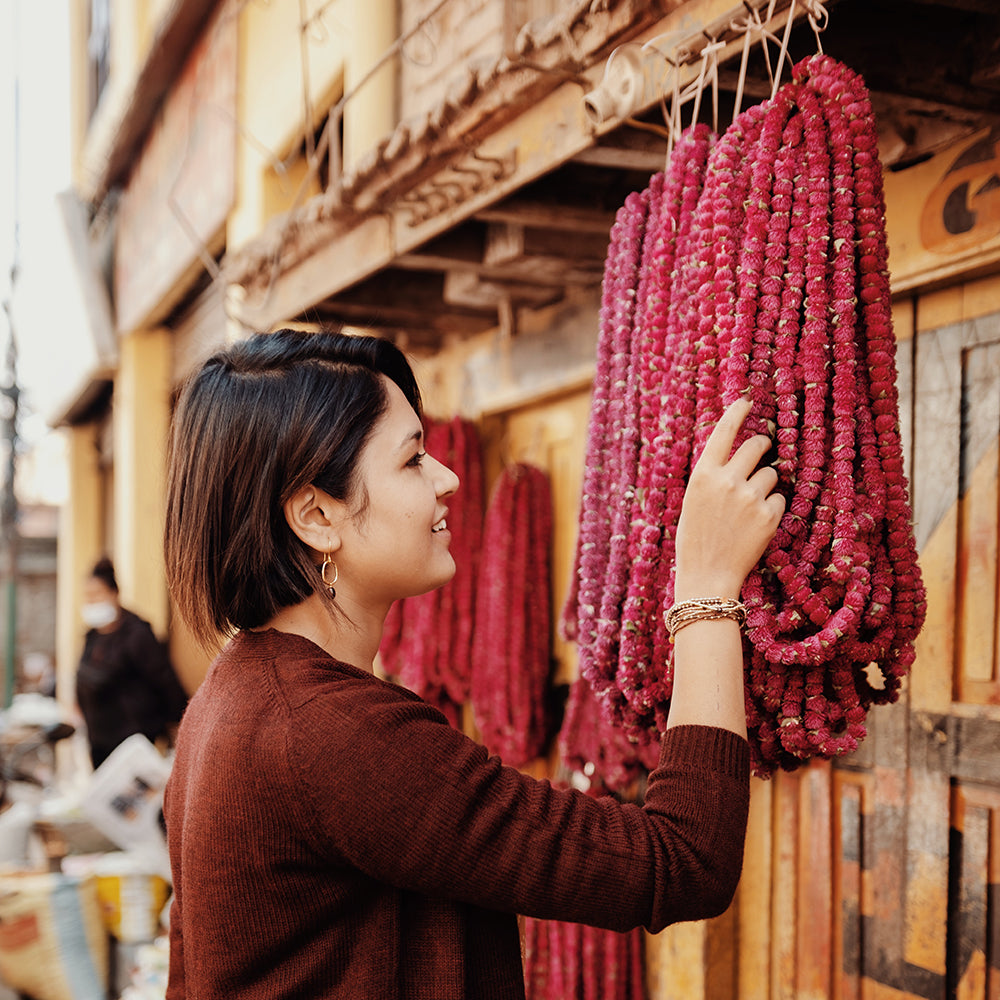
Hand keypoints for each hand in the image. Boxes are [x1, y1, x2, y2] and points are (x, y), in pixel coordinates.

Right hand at [674, 397, 784, 600]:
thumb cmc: (696, 540)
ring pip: (771, 474)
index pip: (723, 433)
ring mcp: (749, 497)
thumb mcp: (694, 501)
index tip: (747, 400)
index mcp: (702, 475)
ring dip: (766, 485)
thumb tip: (737, 459)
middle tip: (763, 451)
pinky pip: (779, 499)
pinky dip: (772, 508)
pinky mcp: (768, 515)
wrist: (707, 575)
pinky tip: (756, 525)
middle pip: (756, 446)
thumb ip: (713, 477)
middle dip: (762, 446)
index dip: (736, 413)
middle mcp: (727, 480)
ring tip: (749, 509)